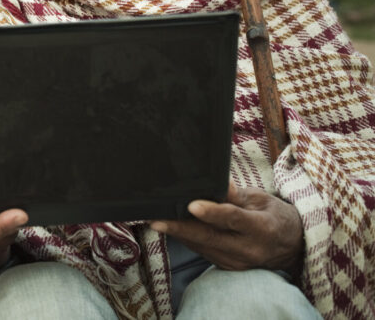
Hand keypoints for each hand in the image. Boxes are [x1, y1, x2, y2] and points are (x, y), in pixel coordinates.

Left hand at [150, 181, 303, 271]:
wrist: (291, 247)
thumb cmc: (273, 216)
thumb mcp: (261, 199)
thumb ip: (236, 194)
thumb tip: (219, 182)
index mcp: (261, 228)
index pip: (233, 219)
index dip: (212, 212)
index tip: (191, 206)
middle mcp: (249, 249)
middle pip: (210, 238)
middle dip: (180, 228)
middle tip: (156, 220)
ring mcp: (238, 262)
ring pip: (202, 246)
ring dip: (178, 233)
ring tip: (156, 219)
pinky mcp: (228, 266)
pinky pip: (203, 251)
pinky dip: (187, 239)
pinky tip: (172, 228)